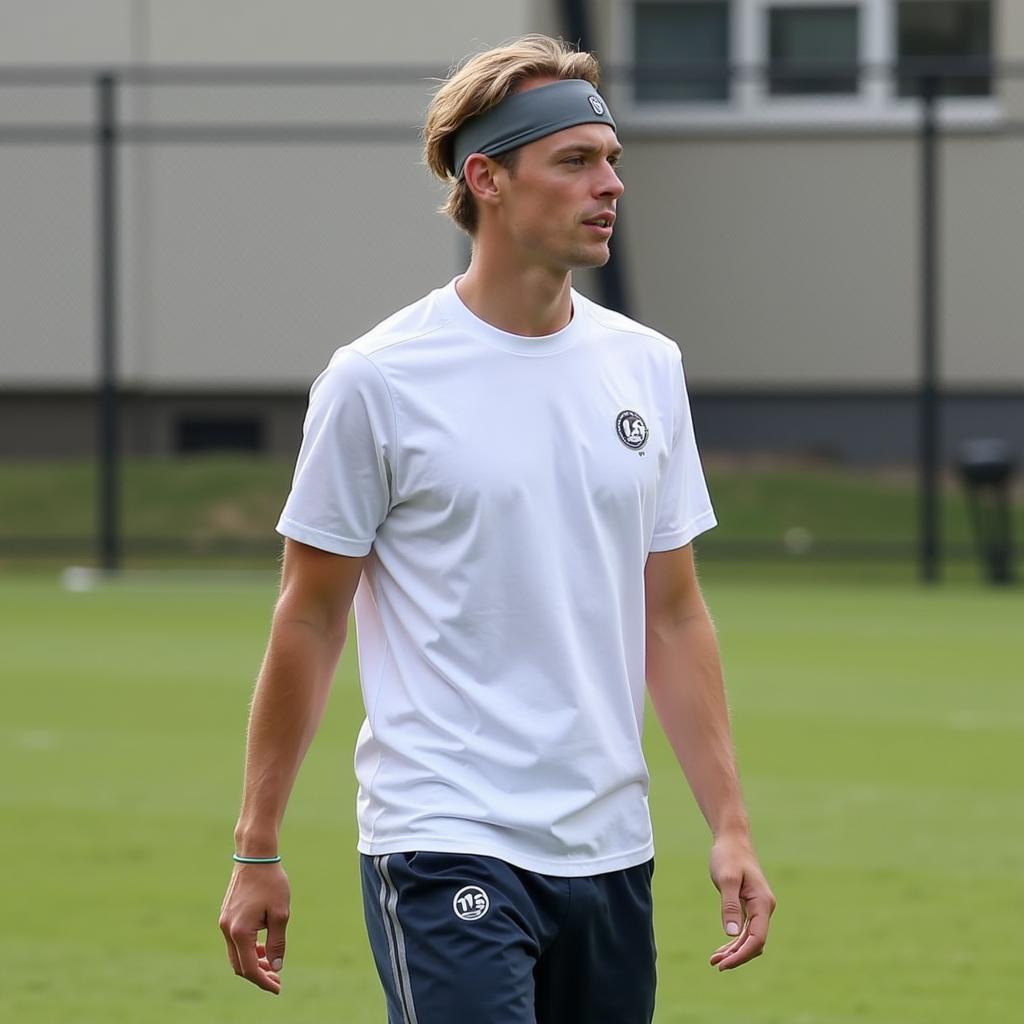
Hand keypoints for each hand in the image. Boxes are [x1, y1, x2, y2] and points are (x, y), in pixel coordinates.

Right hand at [218, 862, 290, 993]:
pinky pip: (234, 941)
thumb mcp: (281, 914)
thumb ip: (277, 943)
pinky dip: (247, 949)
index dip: (263, 981)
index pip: (249, 968)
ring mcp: (224, 922)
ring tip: (271, 964)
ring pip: (235, 954)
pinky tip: (263, 947)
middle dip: (257, 975)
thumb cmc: (271, 882)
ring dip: (252, 962)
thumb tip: (275, 968)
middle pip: (239, 965)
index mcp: (239, 931)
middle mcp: (226, 929)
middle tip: (276, 979)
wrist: (255, 856)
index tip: (278, 988)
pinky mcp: (226, 915)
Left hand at [707, 833, 775, 970]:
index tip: (724, 963)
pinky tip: (722, 949)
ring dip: (735, 951)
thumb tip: (733, 934)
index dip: (742, 954)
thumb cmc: (728, 856)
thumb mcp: (727, 879)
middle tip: (716, 965)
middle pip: (755, 942)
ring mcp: (758, 908)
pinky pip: (745, 930)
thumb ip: (730, 905)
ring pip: (750, 938)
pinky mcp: (749, 906)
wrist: (731, 839)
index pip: (757, 938)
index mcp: (762, 903)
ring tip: (715, 961)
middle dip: (737, 956)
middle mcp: (764, 907)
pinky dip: (734, 941)